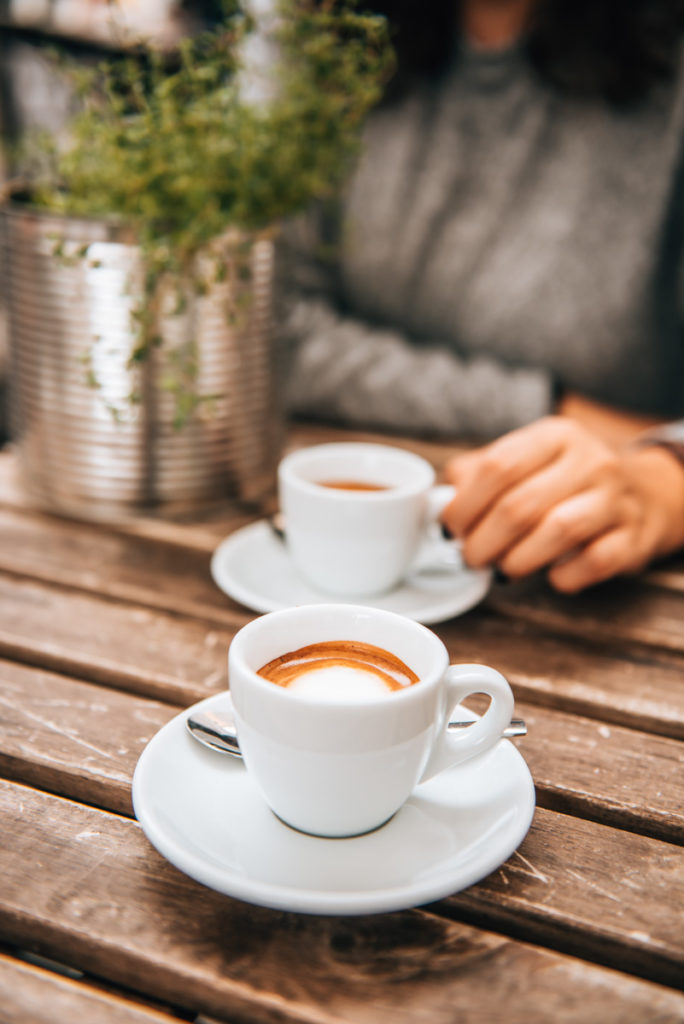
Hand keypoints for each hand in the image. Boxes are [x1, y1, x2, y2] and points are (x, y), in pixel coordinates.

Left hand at [441, 417, 683, 591]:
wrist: (642, 494)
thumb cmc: (564, 481)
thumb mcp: (526, 460)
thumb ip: (479, 473)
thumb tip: (444, 502)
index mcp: (555, 436)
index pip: (498, 466)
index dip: (465, 505)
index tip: (450, 530)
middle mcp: (590, 461)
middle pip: (520, 505)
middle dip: (483, 542)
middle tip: (472, 559)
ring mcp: (615, 499)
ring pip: (557, 531)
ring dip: (517, 560)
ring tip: (503, 570)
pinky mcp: (632, 537)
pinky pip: (593, 562)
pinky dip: (563, 577)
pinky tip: (550, 576)